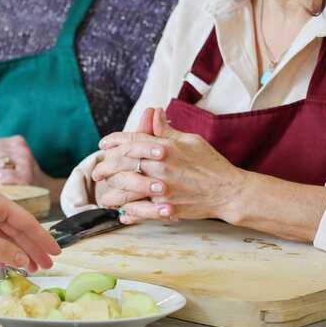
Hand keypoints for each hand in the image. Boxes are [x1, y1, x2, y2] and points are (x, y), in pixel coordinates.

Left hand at [0, 135, 48, 186]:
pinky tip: (7, 185)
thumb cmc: (21, 177)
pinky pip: (1, 176)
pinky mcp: (26, 175)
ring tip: (3, 181)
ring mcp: (25, 161)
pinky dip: (1, 183)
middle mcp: (21, 148)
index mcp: (17, 141)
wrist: (45, 191)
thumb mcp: (5, 162)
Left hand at [0, 190, 60, 271]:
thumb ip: (1, 249)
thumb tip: (23, 260)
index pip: (28, 222)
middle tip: (46, 266)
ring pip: (6, 238)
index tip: (56, 252)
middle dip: (32, 249)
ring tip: (30, 269)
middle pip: (19, 231)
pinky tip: (4, 265)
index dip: (43, 239)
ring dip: (17, 253)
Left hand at [94, 107, 246, 223]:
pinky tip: (122, 213)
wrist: (228, 191)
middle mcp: (160, 167)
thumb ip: (167, 131)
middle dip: (104, 168)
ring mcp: (161, 190)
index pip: (131, 140)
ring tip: (105, 197)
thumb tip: (153, 113)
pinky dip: (128, 213)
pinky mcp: (166, 208)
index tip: (103, 145)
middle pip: (121, 164)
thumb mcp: (190, 141)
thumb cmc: (211, 164)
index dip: (113, 141)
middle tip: (97, 172)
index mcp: (165, 148)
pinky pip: (140, 212)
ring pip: (125, 191)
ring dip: (111, 194)